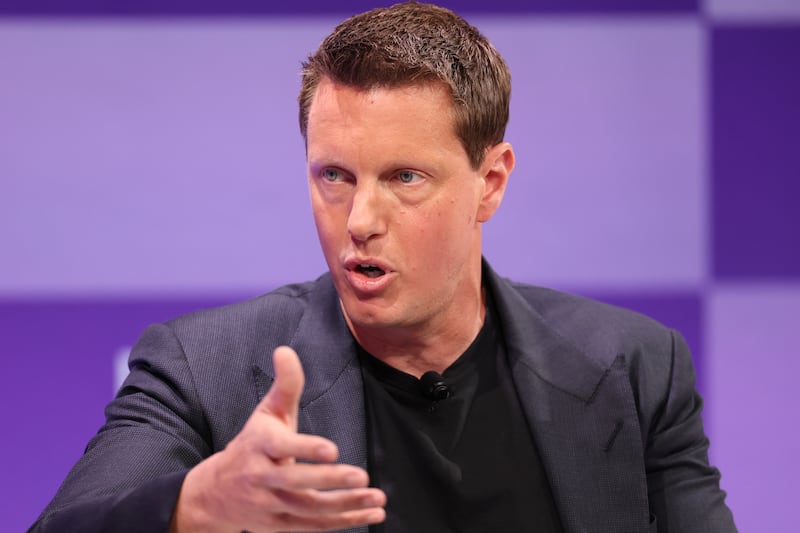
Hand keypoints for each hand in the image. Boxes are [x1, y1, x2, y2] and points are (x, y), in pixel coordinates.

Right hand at [171, 346, 386, 531]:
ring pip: (309, 509)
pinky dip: (343, 522)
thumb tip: (285, 349)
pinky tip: (371, 513)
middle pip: (297, 482)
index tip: (331, 449)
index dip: (305, 448)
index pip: (281, 447)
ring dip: (345, 506)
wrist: (215, 492)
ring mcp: (270, 504)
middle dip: (329, 481)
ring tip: (376, 497)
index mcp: (259, 445)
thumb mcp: (267, 413)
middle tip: (361, 475)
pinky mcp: (280, 524)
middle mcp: (262, 477)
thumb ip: (285, 385)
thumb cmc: (253, 443)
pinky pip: (313, 527)